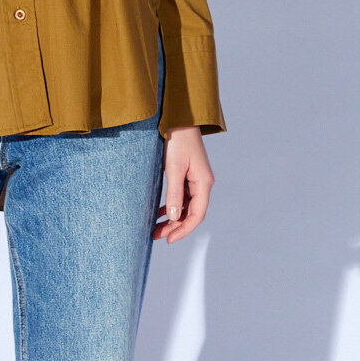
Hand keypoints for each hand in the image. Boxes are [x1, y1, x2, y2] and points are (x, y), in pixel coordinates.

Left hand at [153, 125, 213, 242]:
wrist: (180, 120)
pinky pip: (182, 197)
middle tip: (156, 236)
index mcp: (203, 183)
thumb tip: (174, 217)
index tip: (168, 239)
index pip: (196, 215)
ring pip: (186, 207)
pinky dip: (172, 207)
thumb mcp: (174, 168)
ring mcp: (195, 180)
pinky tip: (160, 212)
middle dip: (175, 227)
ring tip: (156, 228)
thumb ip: (174, 193)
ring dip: (172, 218)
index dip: (183, 230)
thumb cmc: (179, 141)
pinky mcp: (188, 176)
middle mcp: (202, 184)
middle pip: (191, 213)